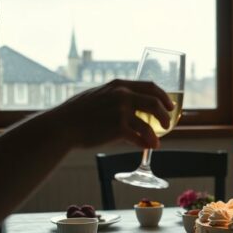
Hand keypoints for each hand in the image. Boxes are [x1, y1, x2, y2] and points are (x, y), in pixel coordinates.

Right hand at [48, 79, 173, 148]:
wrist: (63, 125)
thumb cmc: (78, 113)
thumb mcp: (98, 95)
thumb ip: (114, 96)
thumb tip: (129, 103)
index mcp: (119, 85)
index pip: (150, 86)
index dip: (163, 96)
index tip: (169, 105)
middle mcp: (122, 96)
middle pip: (154, 103)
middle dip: (165, 114)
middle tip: (168, 123)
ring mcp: (120, 112)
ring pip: (148, 124)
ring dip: (156, 134)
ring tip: (156, 142)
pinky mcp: (117, 129)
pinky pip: (139, 137)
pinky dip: (145, 144)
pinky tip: (147, 147)